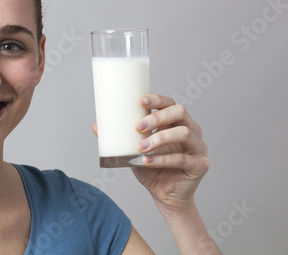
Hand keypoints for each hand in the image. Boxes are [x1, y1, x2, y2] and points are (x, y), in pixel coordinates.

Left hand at [92, 94, 209, 211]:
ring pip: (183, 133)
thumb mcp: (131, 151)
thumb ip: (118, 138)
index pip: (170, 104)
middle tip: (137, 127)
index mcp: (176, 122)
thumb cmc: (151, 169)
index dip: (157, 99)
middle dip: (156, 118)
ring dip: (159, 138)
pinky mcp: (200, 165)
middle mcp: (191, 130)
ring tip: (140, 147)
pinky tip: (146, 161)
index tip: (140, 100)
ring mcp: (198, 147)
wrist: (165, 196)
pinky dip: (162, 159)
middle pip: (179, 113)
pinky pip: (182, 158)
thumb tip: (95, 126)